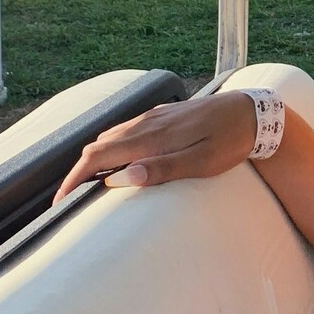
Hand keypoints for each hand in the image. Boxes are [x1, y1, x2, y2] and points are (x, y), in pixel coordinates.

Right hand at [50, 91, 260, 205]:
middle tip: (69, 199)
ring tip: (88, 185)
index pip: (97, 156)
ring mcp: (153, 117)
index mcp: (151, 138)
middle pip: (97, 145)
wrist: (252, 112)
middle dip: (78, 172)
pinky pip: (126, 131)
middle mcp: (146, 124)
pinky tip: (118, 162)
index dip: (74, 179)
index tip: (61, 202)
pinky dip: (111, 148)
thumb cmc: (230, 141)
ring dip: (94, 160)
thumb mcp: (200, 163)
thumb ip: (161, 170)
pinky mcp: (162, 116)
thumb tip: (120, 179)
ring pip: (110, 136)